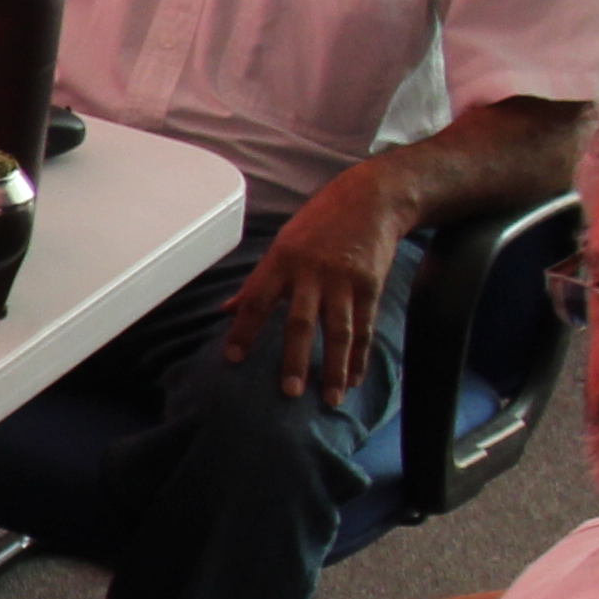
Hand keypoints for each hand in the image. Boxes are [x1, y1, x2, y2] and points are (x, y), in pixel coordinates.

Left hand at [222, 169, 407, 402]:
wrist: (371, 199)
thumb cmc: (319, 223)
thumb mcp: (282, 245)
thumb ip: (257, 282)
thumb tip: (226, 311)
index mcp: (282, 262)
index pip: (257, 301)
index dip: (243, 330)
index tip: (233, 359)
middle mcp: (311, 272)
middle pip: (300, 322)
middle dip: (295, 359)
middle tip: (289, 393)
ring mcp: (344, 280)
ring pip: (338, 331)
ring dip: (334, 368)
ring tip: (330, 399)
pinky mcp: (371, 285)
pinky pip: (364, 327)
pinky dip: (360, 356)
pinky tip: (354, 379)